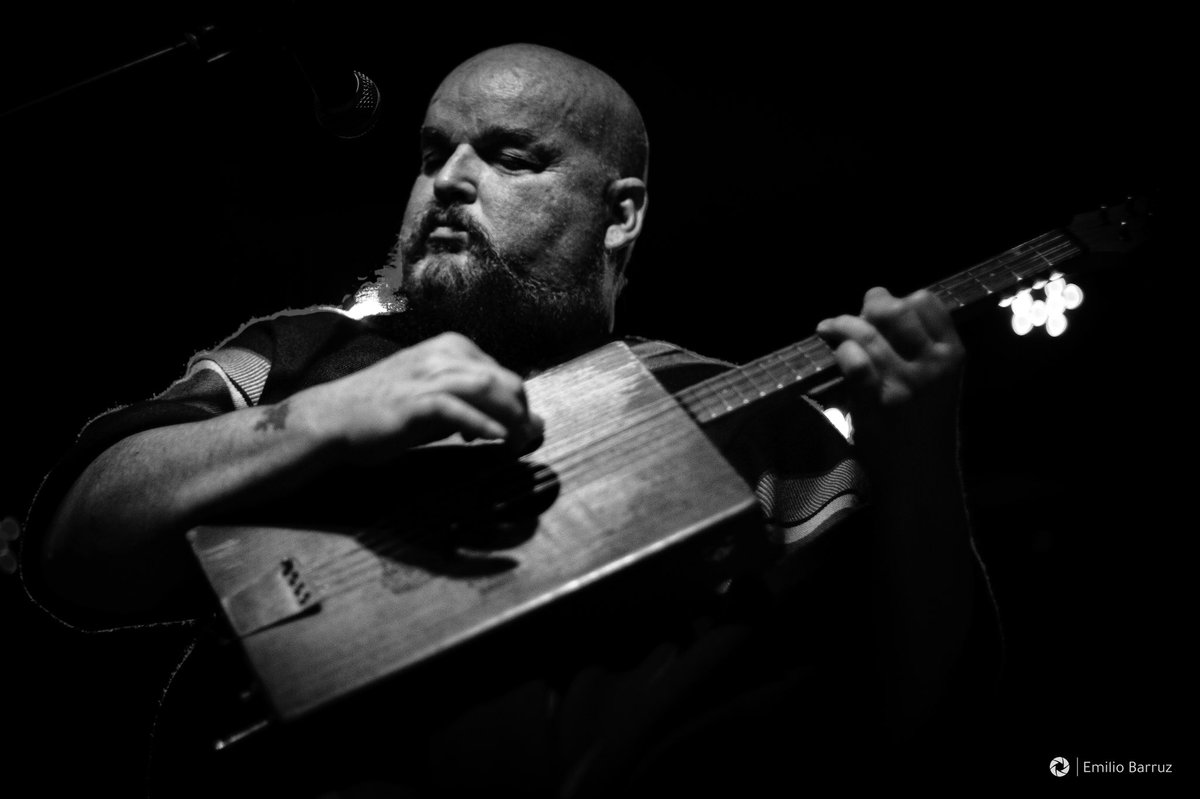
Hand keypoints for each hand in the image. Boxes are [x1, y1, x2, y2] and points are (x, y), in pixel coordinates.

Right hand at [294, 332, 542, 463]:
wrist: (334, 417)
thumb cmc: (386, 410)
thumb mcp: (435, 400)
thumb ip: (472, 406)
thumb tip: (518, 425)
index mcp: (451, 348)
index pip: (502, 374)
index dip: (518, 405)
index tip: (518, 432)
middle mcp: (442, 355)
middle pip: (502, 379)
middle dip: (523, 412)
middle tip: (528, 441)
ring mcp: (426, 376)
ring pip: (486, 389)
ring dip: (510, 419)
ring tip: (518, 444)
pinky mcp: (413, 401)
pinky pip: (456, 408)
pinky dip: (482, 424)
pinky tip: (496, 440)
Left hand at [816, 287, 963, 459]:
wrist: (920, 476)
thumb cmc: (924, 424)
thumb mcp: (938, 380)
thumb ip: (917, 345)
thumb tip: (877, 303)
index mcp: (951, 354)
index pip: (926, 302)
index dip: (899, 298)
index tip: (880, 309)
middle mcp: (932, 365)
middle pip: (895, 311)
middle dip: (868, 306)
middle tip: (852, 316)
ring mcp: (904, 384)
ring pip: (867, 334)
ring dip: (841, 324)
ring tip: (827, 327)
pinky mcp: (876, 404)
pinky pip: (854, 363)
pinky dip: (840, 350)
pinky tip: (833, 349)